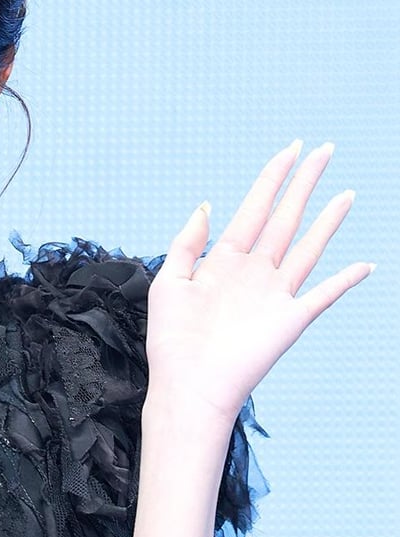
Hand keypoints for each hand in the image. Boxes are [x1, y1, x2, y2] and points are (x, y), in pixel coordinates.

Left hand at [145, 140, 371, 423]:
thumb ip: (187, 243)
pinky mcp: (289, 320)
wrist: (188, 387)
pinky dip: (345, 280)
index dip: (272, 178)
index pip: (253, 209)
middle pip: (285, 218)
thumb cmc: (172, 342)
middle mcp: (254, 273)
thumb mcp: (169, 283)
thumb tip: (207, 205)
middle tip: (324, 150)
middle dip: (304, 183)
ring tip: (346, 192)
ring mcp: (274, 295)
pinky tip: (366, 265)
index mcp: (223, 261)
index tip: (290, 150)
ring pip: (308, 247)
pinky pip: (324, 295)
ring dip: (328, 220)